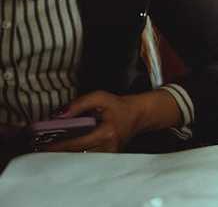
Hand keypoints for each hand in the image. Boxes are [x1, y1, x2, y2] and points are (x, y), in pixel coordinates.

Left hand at [45, 90, 177, 152]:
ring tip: (49, 150)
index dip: (59, 146)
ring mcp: (110, 154)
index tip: (43, 147)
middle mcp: (109, 147)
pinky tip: (65, 151)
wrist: (138, 115)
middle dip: (59, 153)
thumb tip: (58, 115)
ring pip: (82, 159)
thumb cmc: (119, 105)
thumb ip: (79, 104)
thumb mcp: (100, 97)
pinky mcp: (109, 157)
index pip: (78, 143)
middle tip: (40, 149)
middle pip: (78, 155)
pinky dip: (75, 155)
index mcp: (108, 133)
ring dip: (66, 155)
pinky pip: (88, 158)